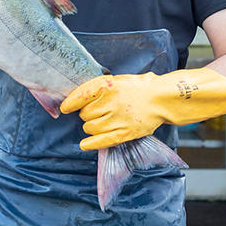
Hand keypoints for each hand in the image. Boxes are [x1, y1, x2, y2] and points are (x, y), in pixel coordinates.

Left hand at [59, 68, 225, 150]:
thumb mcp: (118, 81)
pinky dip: (91, 143)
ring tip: (101, 122)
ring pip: (91, 127)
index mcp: (109, 86)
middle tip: (95, 112)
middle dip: (86, 114)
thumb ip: (100, 88)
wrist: (161, 99)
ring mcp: (119, 119)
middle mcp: (112, 102)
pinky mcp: (125, 132)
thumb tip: (78, 98)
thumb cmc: (138, 88)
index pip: (82, 95)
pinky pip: (102, 140)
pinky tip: (85, 144)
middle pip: (85, 114)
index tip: (65, 108)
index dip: (71, 103)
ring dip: (91, 127)